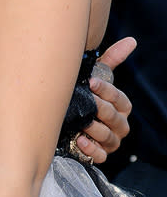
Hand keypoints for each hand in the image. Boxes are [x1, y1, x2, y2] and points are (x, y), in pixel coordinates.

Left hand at [76, 36, 134, 163]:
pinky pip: (100, 156)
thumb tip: (131, 41)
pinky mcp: (99, 155)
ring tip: (82, 123)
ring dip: (95, 130)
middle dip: (101, 110)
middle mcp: (118, 125)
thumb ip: (111, 60)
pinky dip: (91, 150)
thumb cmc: (85, 95)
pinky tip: (80, 140)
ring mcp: (110, 141)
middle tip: (87, 101)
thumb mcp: (96, 77)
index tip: (91, 83)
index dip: (108, 91)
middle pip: (116, 119)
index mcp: (120, 107)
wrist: (65, 120)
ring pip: (109, 138)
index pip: (121, 100)